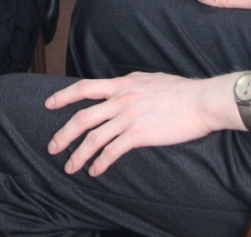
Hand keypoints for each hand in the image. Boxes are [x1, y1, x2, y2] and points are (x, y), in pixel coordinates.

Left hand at [44, 73, 235, 175]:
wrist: (200, 101)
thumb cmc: (181, 91)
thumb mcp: (149, 79)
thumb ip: (132, 84)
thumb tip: (123, 87)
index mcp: (122, 84)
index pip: (85, 87)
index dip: (64, 96)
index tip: (50, 104)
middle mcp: (120, 98)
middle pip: (82, 117)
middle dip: (63, 134)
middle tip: (53, 147)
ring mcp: (128, 116)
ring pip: (93, 137)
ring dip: (78, 155)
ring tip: (70, 167)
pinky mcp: (139, 134)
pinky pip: (112, 151)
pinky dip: (100, 163)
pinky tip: (95, 171)